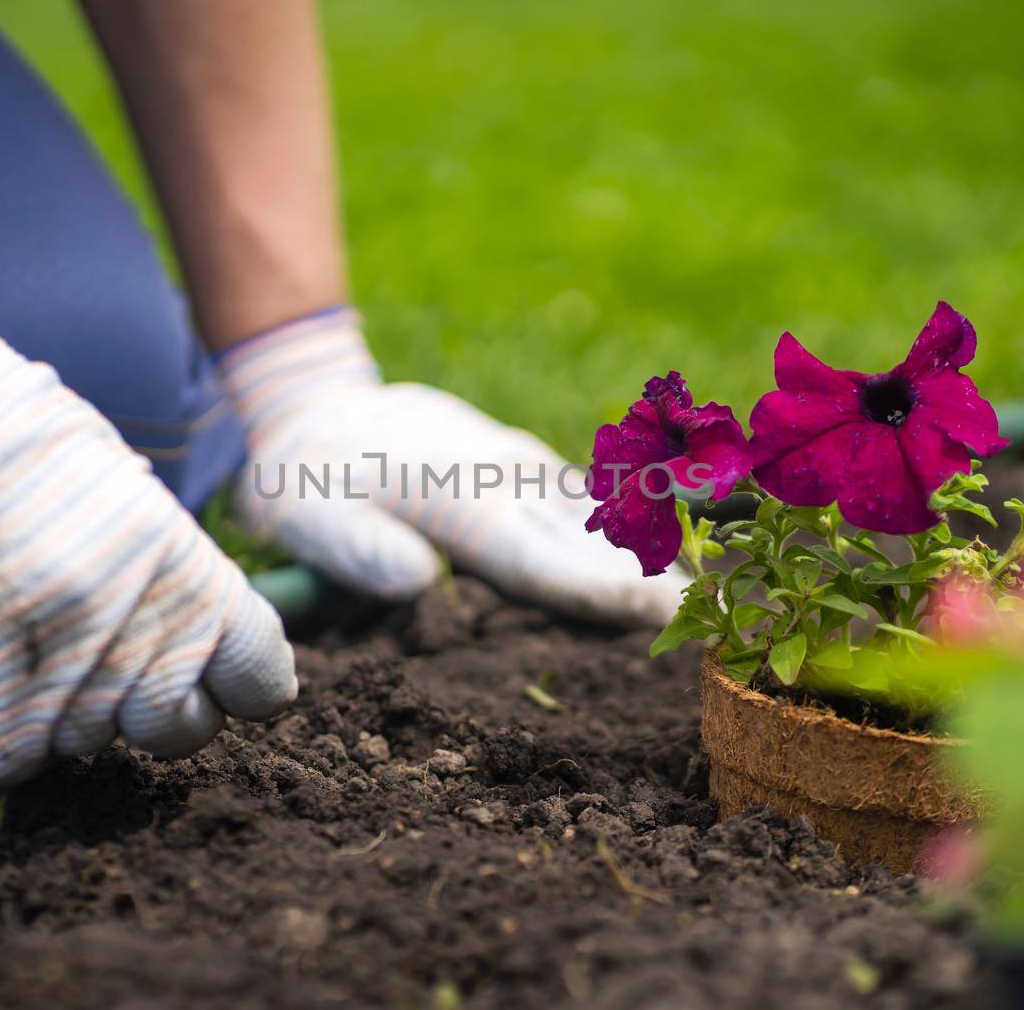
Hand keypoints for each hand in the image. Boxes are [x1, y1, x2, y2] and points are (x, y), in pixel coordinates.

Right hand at [0, 181, 297, 786]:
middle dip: (143, 705)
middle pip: (175, 730)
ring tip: (3, 626)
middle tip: (86, 652)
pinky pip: (3, 764)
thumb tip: (187, 640)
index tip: (201, 673)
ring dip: (56, 707)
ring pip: (85, 746)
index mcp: (181, 563)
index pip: (258, 678)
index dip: (230, 681)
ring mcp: (49, 672)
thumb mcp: (109, 477)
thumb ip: (158, 568)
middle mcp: (129, 625)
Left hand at [219, 309, 685, 627]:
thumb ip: (358, 550)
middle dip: (647, 580)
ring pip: (595, 513)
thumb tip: (416, 581)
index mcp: (455, 499)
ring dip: (649, 551)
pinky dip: (626, 525)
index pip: (531, 557)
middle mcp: (501, 478)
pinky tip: (665, 556)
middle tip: (714, 622)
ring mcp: (518, 464)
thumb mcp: (309, 515)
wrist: (323, 401)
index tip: (654, 612)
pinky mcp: (524, 462)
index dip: (592, 589)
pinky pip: (584, 497)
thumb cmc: (311, 477)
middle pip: (583, 540)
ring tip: (708, 597)